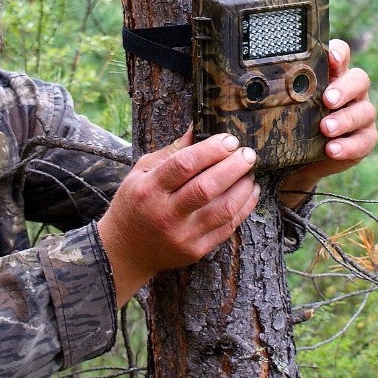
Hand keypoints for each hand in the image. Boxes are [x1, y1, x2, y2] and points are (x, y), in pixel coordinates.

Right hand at [97, 131, 259, 305]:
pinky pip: (227, 227)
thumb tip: (198, 128)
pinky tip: (249, 192)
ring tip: (250, 171)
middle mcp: (165, 214)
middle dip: (233, 167)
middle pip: (207, 188)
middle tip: (248, 153)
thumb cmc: (134, 203)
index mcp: (149, 189)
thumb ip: (172, 152)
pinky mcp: (196, 250)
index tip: (229, 140)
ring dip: (243, 187)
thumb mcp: (142, 172)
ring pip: (223, 209)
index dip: (211, 150)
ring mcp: (182, 235)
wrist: (127, 249)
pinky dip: (243, 207)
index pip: (184, 165)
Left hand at [279, 38, 377, 208]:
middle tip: (327, 99)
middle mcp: (350, 92)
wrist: (298, 160)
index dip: (339, 53)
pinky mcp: (364, 139)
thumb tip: (245, 84)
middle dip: (344, 88)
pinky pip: (364, 140)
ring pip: (364, 111)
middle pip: (359, 79)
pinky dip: (348, 145)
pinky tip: (331, 149)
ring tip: (325, 128)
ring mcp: (360, 114)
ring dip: (345, 119)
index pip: (340, 55)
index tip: (330, 57)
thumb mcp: (281, 106)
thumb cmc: (289, 124)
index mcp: (331, 76)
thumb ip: (275, 92)